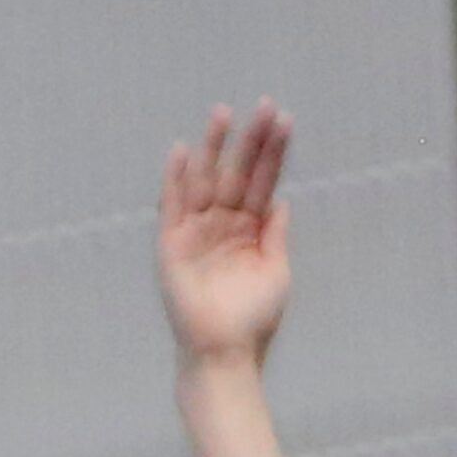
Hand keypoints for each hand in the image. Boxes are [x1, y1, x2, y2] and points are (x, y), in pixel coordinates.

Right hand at [159, 101, 292, 366]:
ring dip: (213, 148)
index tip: (284, 119)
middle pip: (238, 173)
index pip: (264, 181)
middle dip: (250, 140)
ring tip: (223, 113)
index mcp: (250, 230)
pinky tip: (182, 151)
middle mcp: (223, 224)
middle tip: (263, 104)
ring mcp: (197, 231)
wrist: (225, 351)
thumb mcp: (275, 271)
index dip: (273, 152)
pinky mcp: (172, 245)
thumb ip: (275, 234)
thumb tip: (280, 199)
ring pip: (206, 180)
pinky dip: (174, 179)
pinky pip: (173, 206)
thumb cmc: (252, 319)